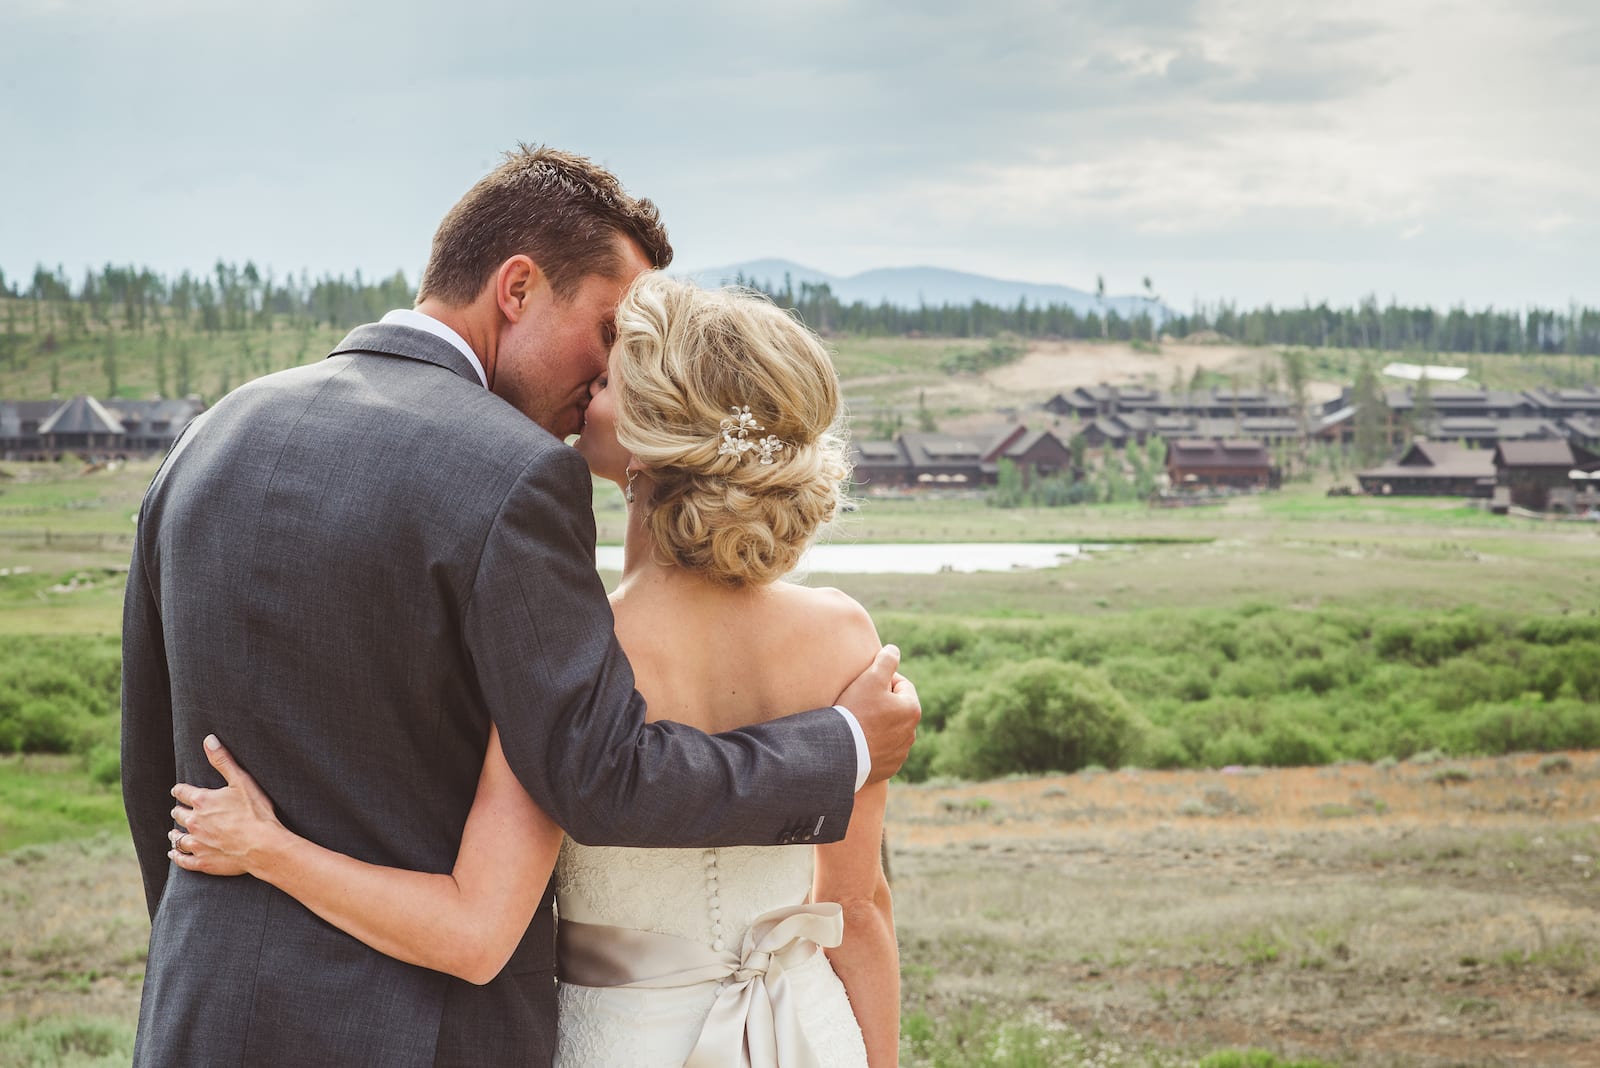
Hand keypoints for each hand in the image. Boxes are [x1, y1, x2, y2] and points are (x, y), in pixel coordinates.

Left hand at [168, 735, 282, 876]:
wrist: (263, 845)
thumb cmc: (256, 812)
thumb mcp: (241, 781)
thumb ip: (223, 760)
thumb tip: (208, 740)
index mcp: (202, 801)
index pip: (182, 792)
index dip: (180, 790)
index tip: (179, 790)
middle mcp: (194, 822)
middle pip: (178, 814)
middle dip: (179, 810)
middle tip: (179, 810)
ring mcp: (197, 843)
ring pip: (177, 837)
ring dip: (174, 833)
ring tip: (173, 831)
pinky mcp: (202, 861)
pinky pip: (182, 859)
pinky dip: (175, 855)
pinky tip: (173, 853)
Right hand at [836, 645, 919, 785]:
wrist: (842, 752)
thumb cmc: (856, 711)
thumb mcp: (870, 678)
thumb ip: (886, 660)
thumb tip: (894, 650)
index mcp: (912, 709)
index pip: (901, 685)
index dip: (882, 679)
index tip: (865, 683)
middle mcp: (912, 733)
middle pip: (896, 709)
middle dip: (881, 703)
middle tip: (858, 701)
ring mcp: (900, 753)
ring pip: (890, 731)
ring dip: (878, 724)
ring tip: (857, 722)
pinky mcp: (888, 768)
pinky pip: (882, 751)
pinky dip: (874, 745)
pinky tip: (858, 740)